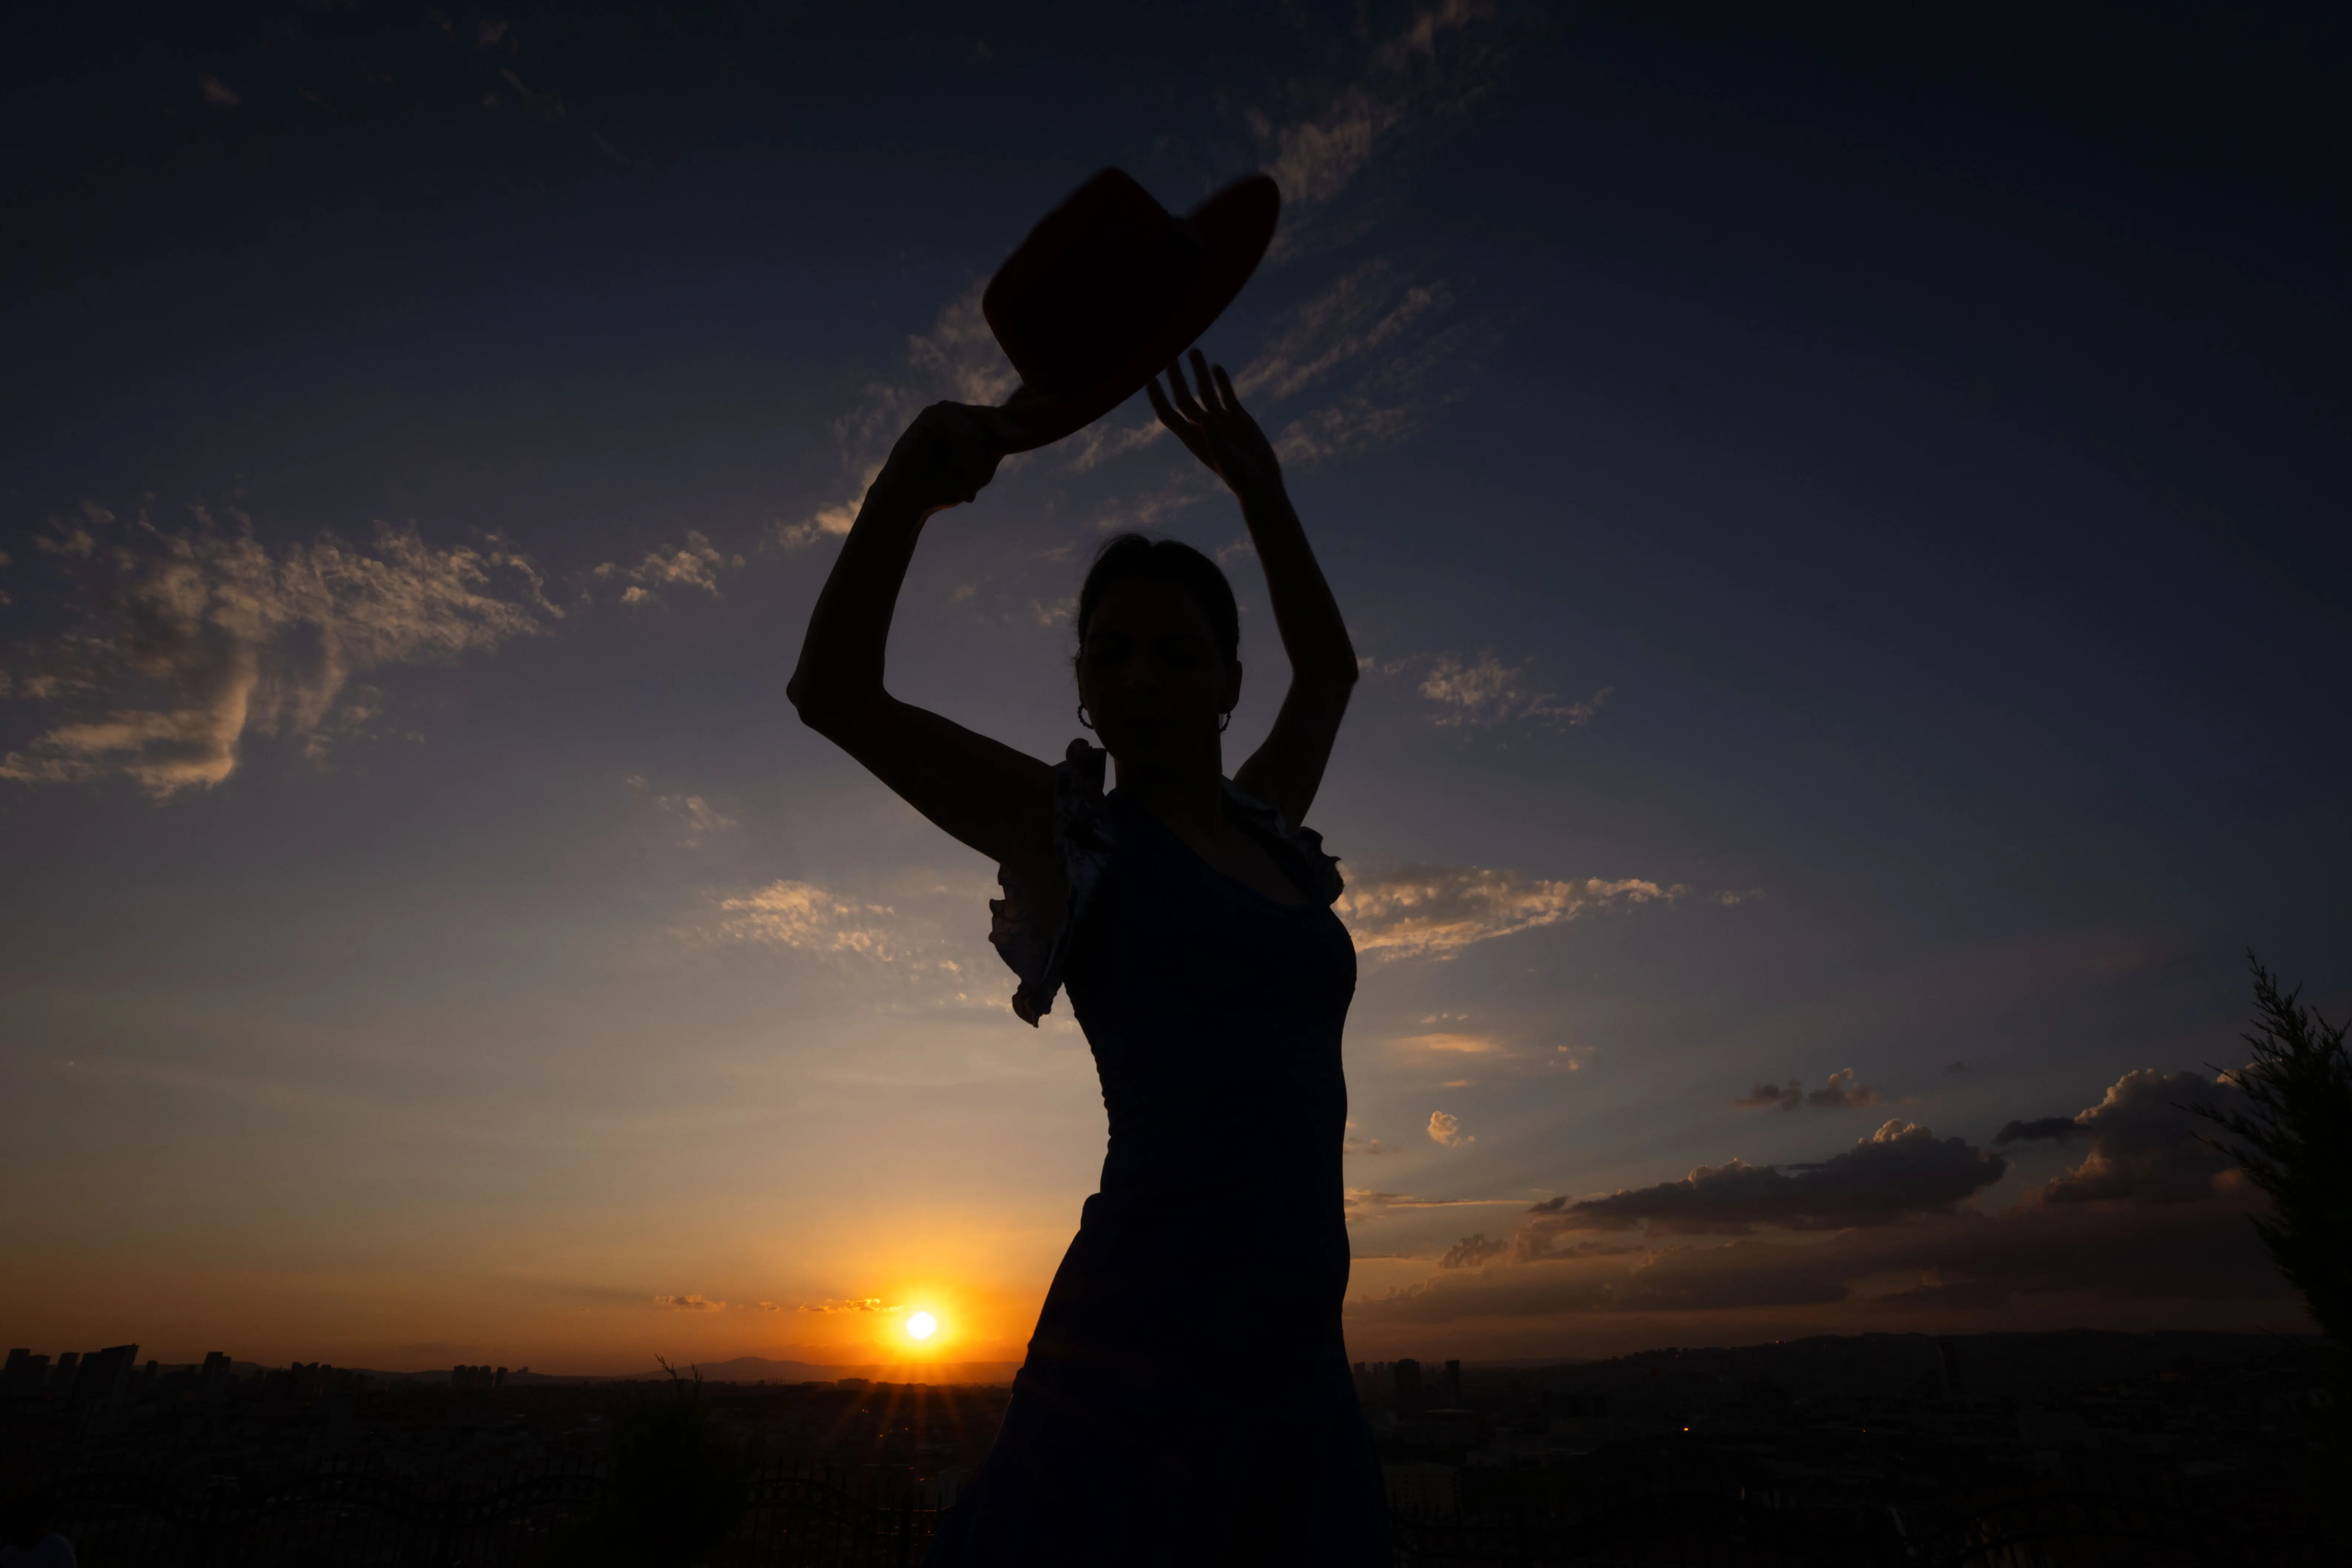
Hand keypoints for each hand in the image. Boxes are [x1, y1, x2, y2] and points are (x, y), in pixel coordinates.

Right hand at [872, 401, 1029, 515]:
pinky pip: (965, 437)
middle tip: (982, 482)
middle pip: (998, 422)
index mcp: (977, 425)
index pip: (1010, 412)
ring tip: (963, 492)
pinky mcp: (932, 415)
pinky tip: (948, 474)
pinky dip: (961, 462)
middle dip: (993, 452)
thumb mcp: (978, 472)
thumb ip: (995, 451)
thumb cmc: (943, 488)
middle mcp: (964, 413)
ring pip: (981, 437)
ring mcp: (947, 410)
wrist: (909, 500)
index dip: (1034, 406)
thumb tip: (1016, 434)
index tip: (1061, 398)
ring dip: (973, 470)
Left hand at [1146, 350, 1284, 503]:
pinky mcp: (1239, 418)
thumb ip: (1215, 437)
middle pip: (1184, 399)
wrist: (1262, 483)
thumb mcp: (1226, 457)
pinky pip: (1227, 395)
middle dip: (1176, 379)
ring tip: (1194, 351)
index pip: (1169, 414)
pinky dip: (1222, 381)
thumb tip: (1205, 417)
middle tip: (1170, 356)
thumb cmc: (1240, 476)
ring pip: (1206, 392)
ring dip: (1199, 373)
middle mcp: (1204, 427)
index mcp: (1193, 437)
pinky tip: (1215, 366)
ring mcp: (1221, 421)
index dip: (1157, 398)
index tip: (1150, 378)